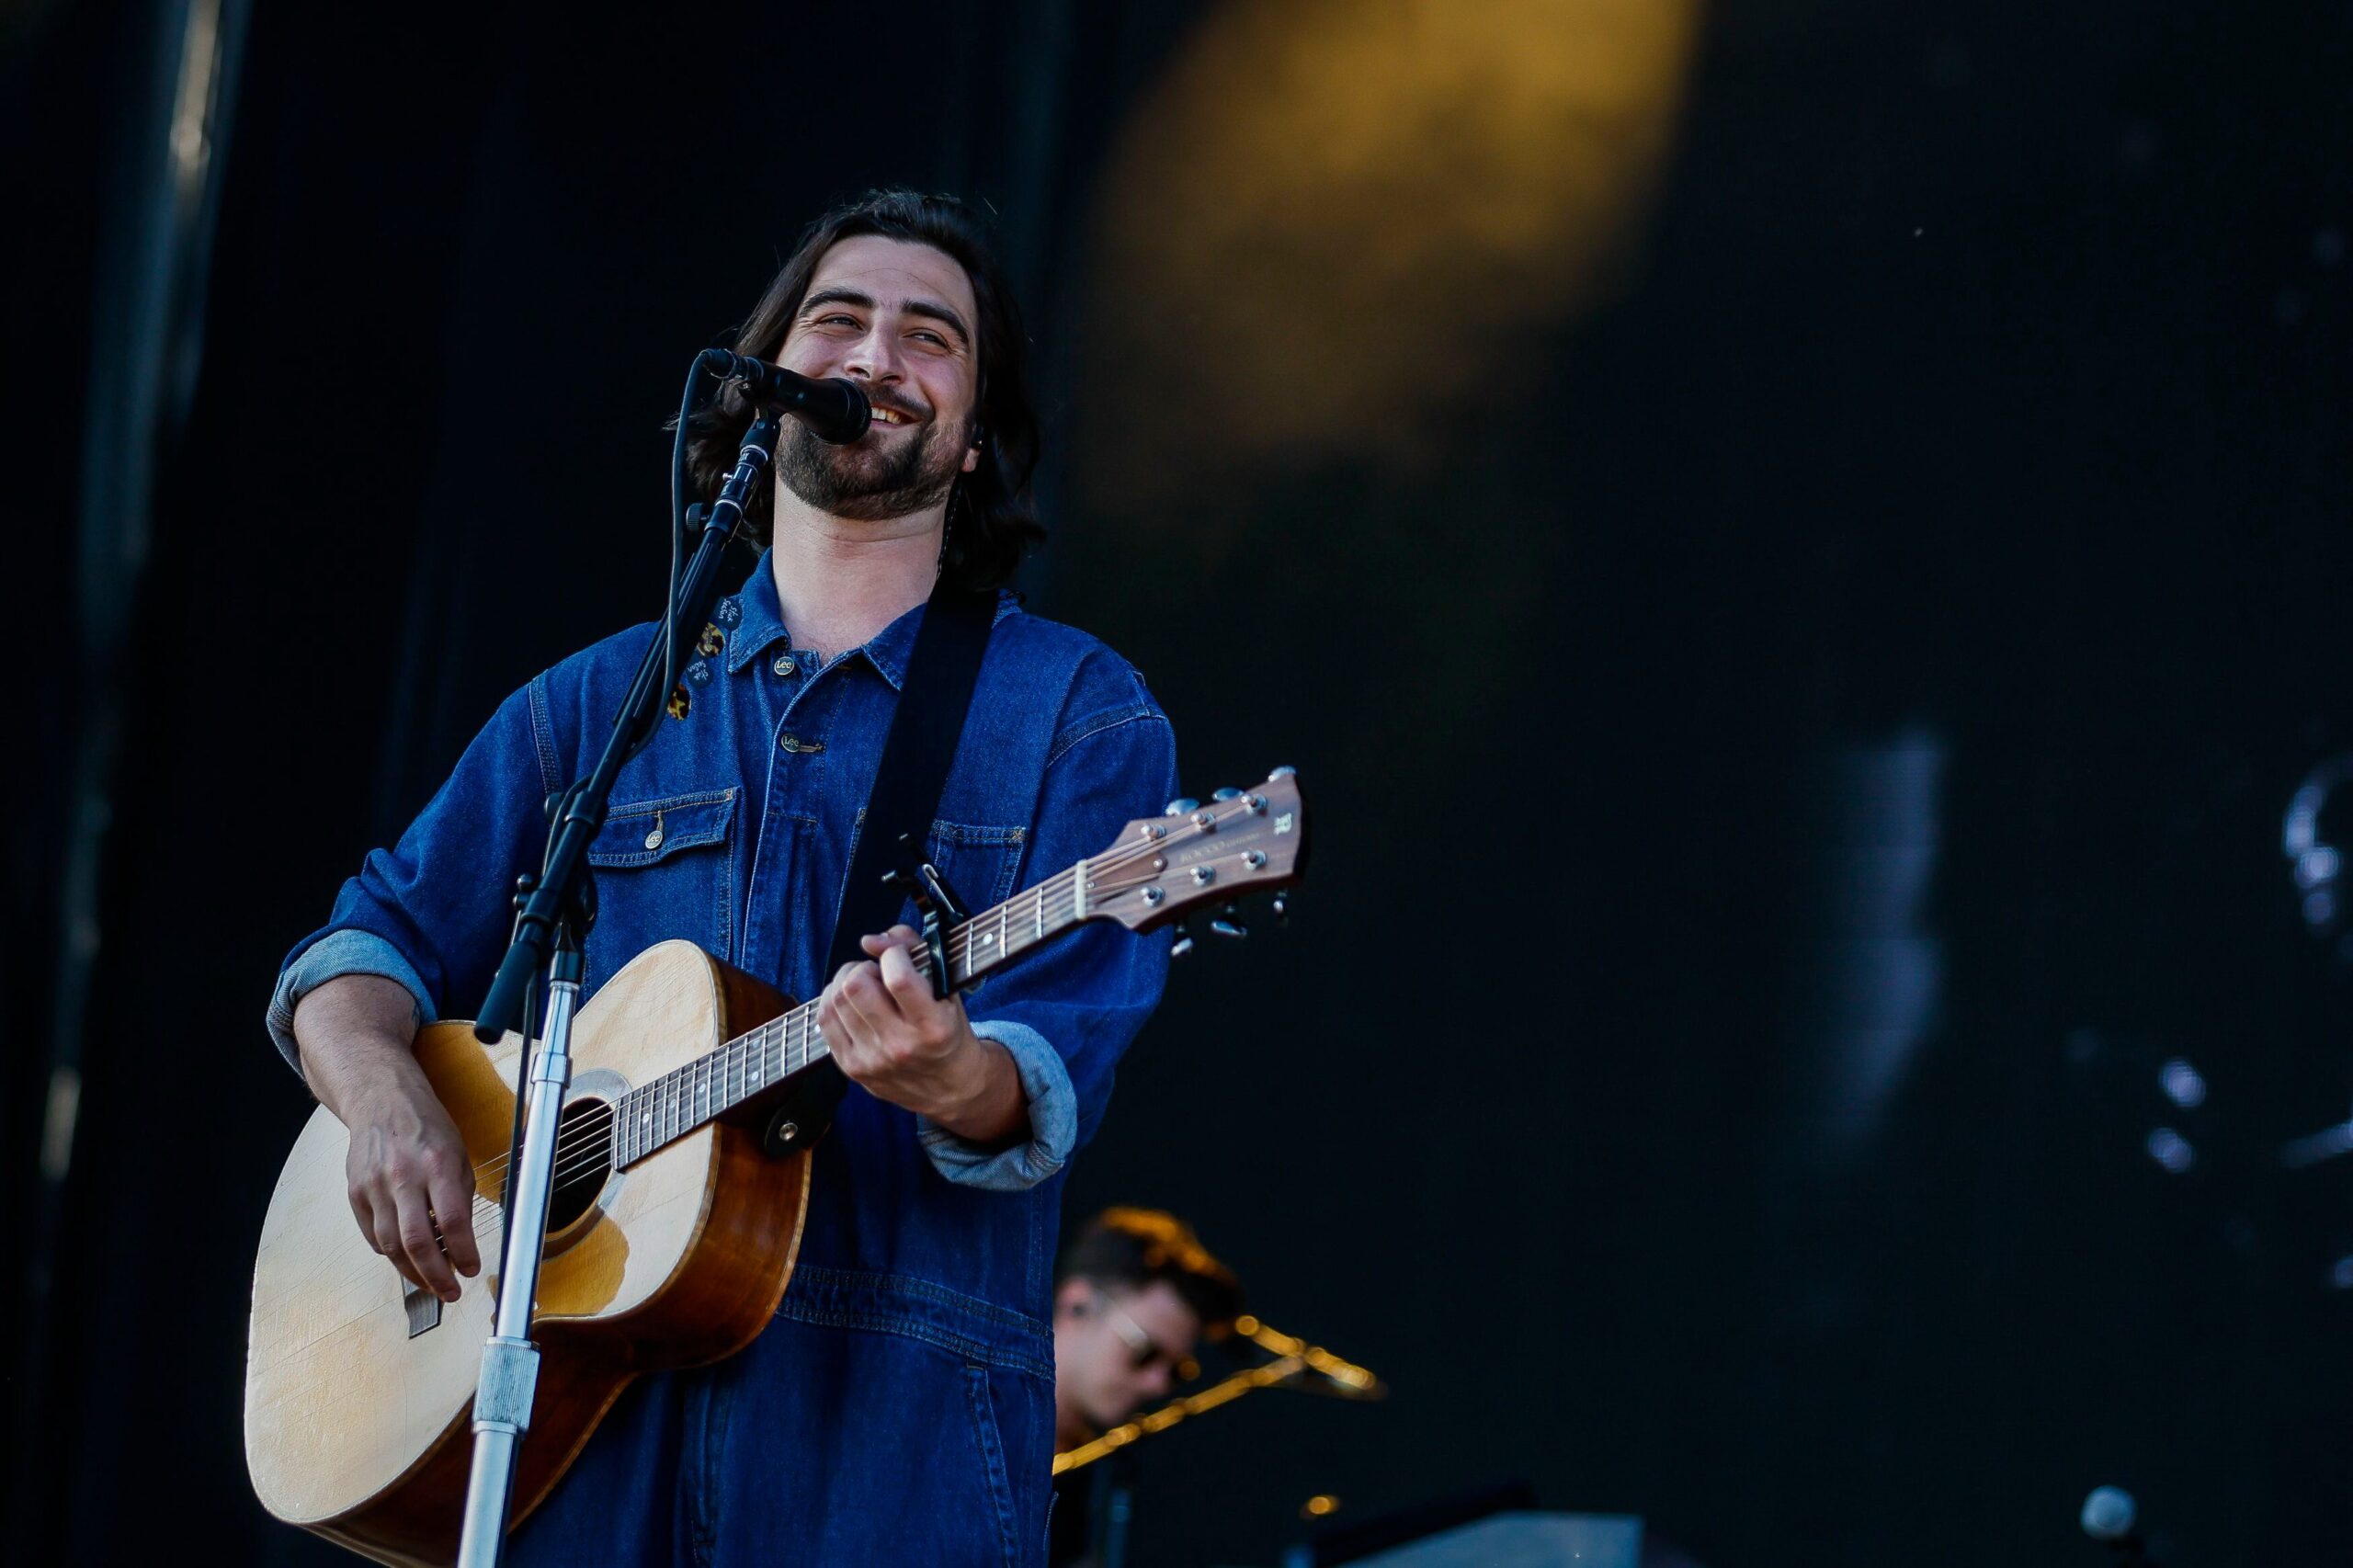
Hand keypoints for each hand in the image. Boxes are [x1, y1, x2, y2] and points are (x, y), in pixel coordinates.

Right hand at [342, 1077, 481, 1303]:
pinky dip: (391, 1253)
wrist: (381, 1100)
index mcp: (438, 1164)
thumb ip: (461, 1196)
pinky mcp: (355, 1193)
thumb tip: (463, 1241)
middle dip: (436, 1275)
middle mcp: (403, 1177)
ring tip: (431, 1283)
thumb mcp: (459, 1153)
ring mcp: (374, 1186)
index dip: (463, 1253)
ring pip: (391, 1245)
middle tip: (451, 1292)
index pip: (453, 1221)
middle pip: (417, 1241)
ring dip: (413, 1272)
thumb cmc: (427, 1127)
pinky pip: (373, 1235)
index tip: (471, 1269)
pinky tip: (406, 1260)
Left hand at [818, 925, 1023, 1141]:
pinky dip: (833, 1001)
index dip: (893, 954)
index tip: (900, 956)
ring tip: (864, 985)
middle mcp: (900, 1046)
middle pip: (855, 986)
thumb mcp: (948, 990)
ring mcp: (872, 1059)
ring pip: (834, 1001)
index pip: (898, 978)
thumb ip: (917, 950)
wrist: (949, 1087)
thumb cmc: (949, 1031)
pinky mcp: (851, 1067)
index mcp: (933, 1026)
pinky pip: (825, 1020)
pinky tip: (850, 1002)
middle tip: (877, 972)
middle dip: (863, 967)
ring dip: (845, 982)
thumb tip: (870, 941)